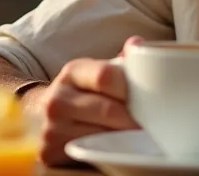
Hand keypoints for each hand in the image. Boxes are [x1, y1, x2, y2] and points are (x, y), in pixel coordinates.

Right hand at [34, 36, 143, 164]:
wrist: (49, 115)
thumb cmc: (86, 92)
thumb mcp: (99, 71)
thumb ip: (122, 61)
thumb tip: (138, 44)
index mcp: (72, 72)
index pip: (105, 76)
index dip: (129, 89)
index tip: (147, 101)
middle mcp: (57, 98)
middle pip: (107, 110)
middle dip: (133, 120)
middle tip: (149, 126)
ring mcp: (50, 126)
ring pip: (101, 135)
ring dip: (123, 139)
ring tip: (136, 137)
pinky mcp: (49, 150)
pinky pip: (89, 153)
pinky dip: (107, 152)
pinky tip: (116, 148)